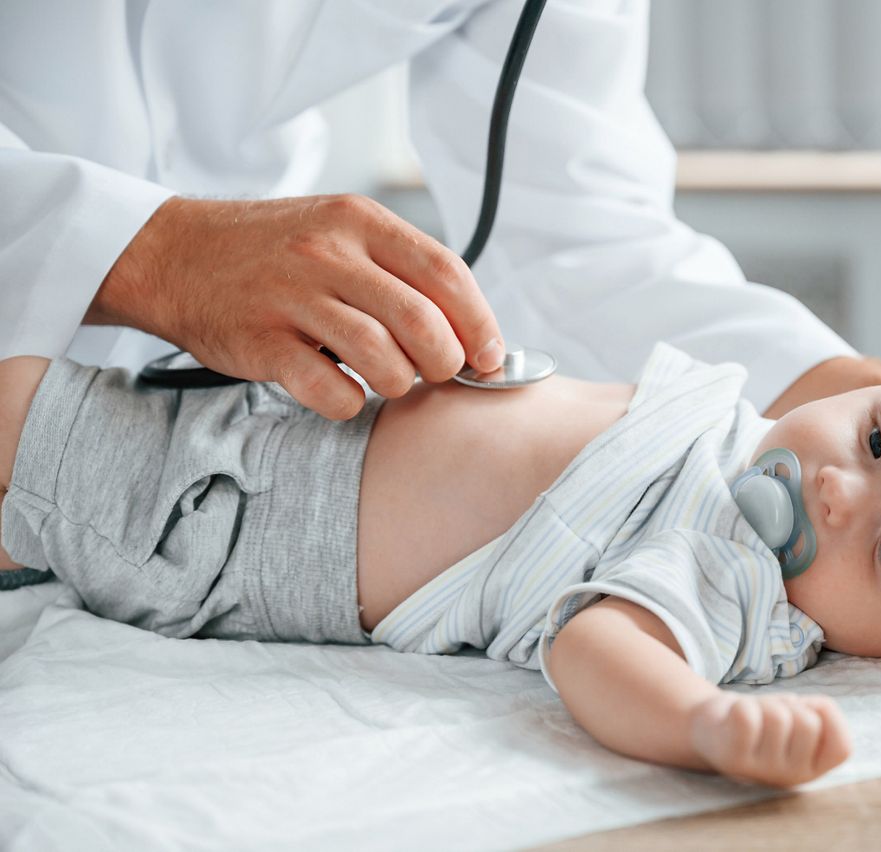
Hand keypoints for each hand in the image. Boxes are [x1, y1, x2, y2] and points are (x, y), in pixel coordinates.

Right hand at [91, 195, 505, 419]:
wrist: (173, 253)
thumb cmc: (273, 251)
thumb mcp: (340, 233)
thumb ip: (401, 270)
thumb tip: (472, 329)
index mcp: (360, 222)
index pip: (447, 274)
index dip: (480, 323)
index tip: (490, 356)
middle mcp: (328, 253)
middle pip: (423, 322)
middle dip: (444, 362)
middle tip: (436, 373)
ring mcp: (291, 296)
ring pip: (382, 357)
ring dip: (399, 383)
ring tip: (387, 380)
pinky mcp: (260, 342)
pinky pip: (328, 389)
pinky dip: (348, 403)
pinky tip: (344, 392)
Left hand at [690, 691, 851, 786]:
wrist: (711, 730)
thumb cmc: (762, 720)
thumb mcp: (799, 720)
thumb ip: (821, 717)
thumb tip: (822, 709)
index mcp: (812, 770)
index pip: (842, 747)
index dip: (828, 716)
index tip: (807, 710)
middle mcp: (790, 777)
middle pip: (809, 722)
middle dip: (791, 705)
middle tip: (773, 715)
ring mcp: (762, 771)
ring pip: (777, 715)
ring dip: (764, 704)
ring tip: (753, 718)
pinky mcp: (733, 759)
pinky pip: (747, 716)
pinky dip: (740, 706)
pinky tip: (734, 720)